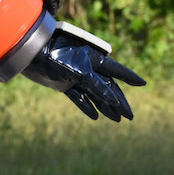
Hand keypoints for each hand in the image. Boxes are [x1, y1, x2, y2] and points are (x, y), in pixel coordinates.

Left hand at [22, 29, 145, 121]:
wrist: (31, 55)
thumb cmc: (56, 57)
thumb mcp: (78, 72)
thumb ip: (96, 85)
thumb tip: (113, 100)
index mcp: (94, 59)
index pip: (117, 71)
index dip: (130, 77)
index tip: (142, 83)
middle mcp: (87, 67)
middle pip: (108, 87)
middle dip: (120, 102)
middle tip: (130, 116)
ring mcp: (76, 76)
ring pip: (95, 94)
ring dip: (106, 107)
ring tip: (116, 120)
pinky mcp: (64, 84)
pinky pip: (79, 97)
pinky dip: (87, 106)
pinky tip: (95, 117)